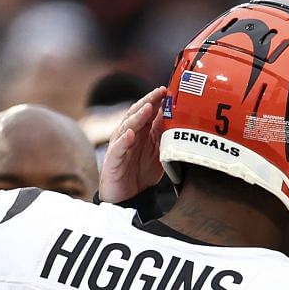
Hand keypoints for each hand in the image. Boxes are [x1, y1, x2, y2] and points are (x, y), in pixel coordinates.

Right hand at [98, 85, 168, 203]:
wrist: (127, 198)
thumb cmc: (141, 174)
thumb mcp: (158, 153)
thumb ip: (163, 136)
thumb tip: (175, 118)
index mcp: (140, 133)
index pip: (147, 112)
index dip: (156, 100)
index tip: (168, 90)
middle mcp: (129, 136)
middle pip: (136, 114)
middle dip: (148, 102)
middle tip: (159, 92)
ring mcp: (120, 146)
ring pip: (127, 127)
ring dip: (138, 117)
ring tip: (148, 108)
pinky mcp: (113, 160)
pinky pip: (118, 148)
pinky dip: (124, 140)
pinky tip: (131, 134)